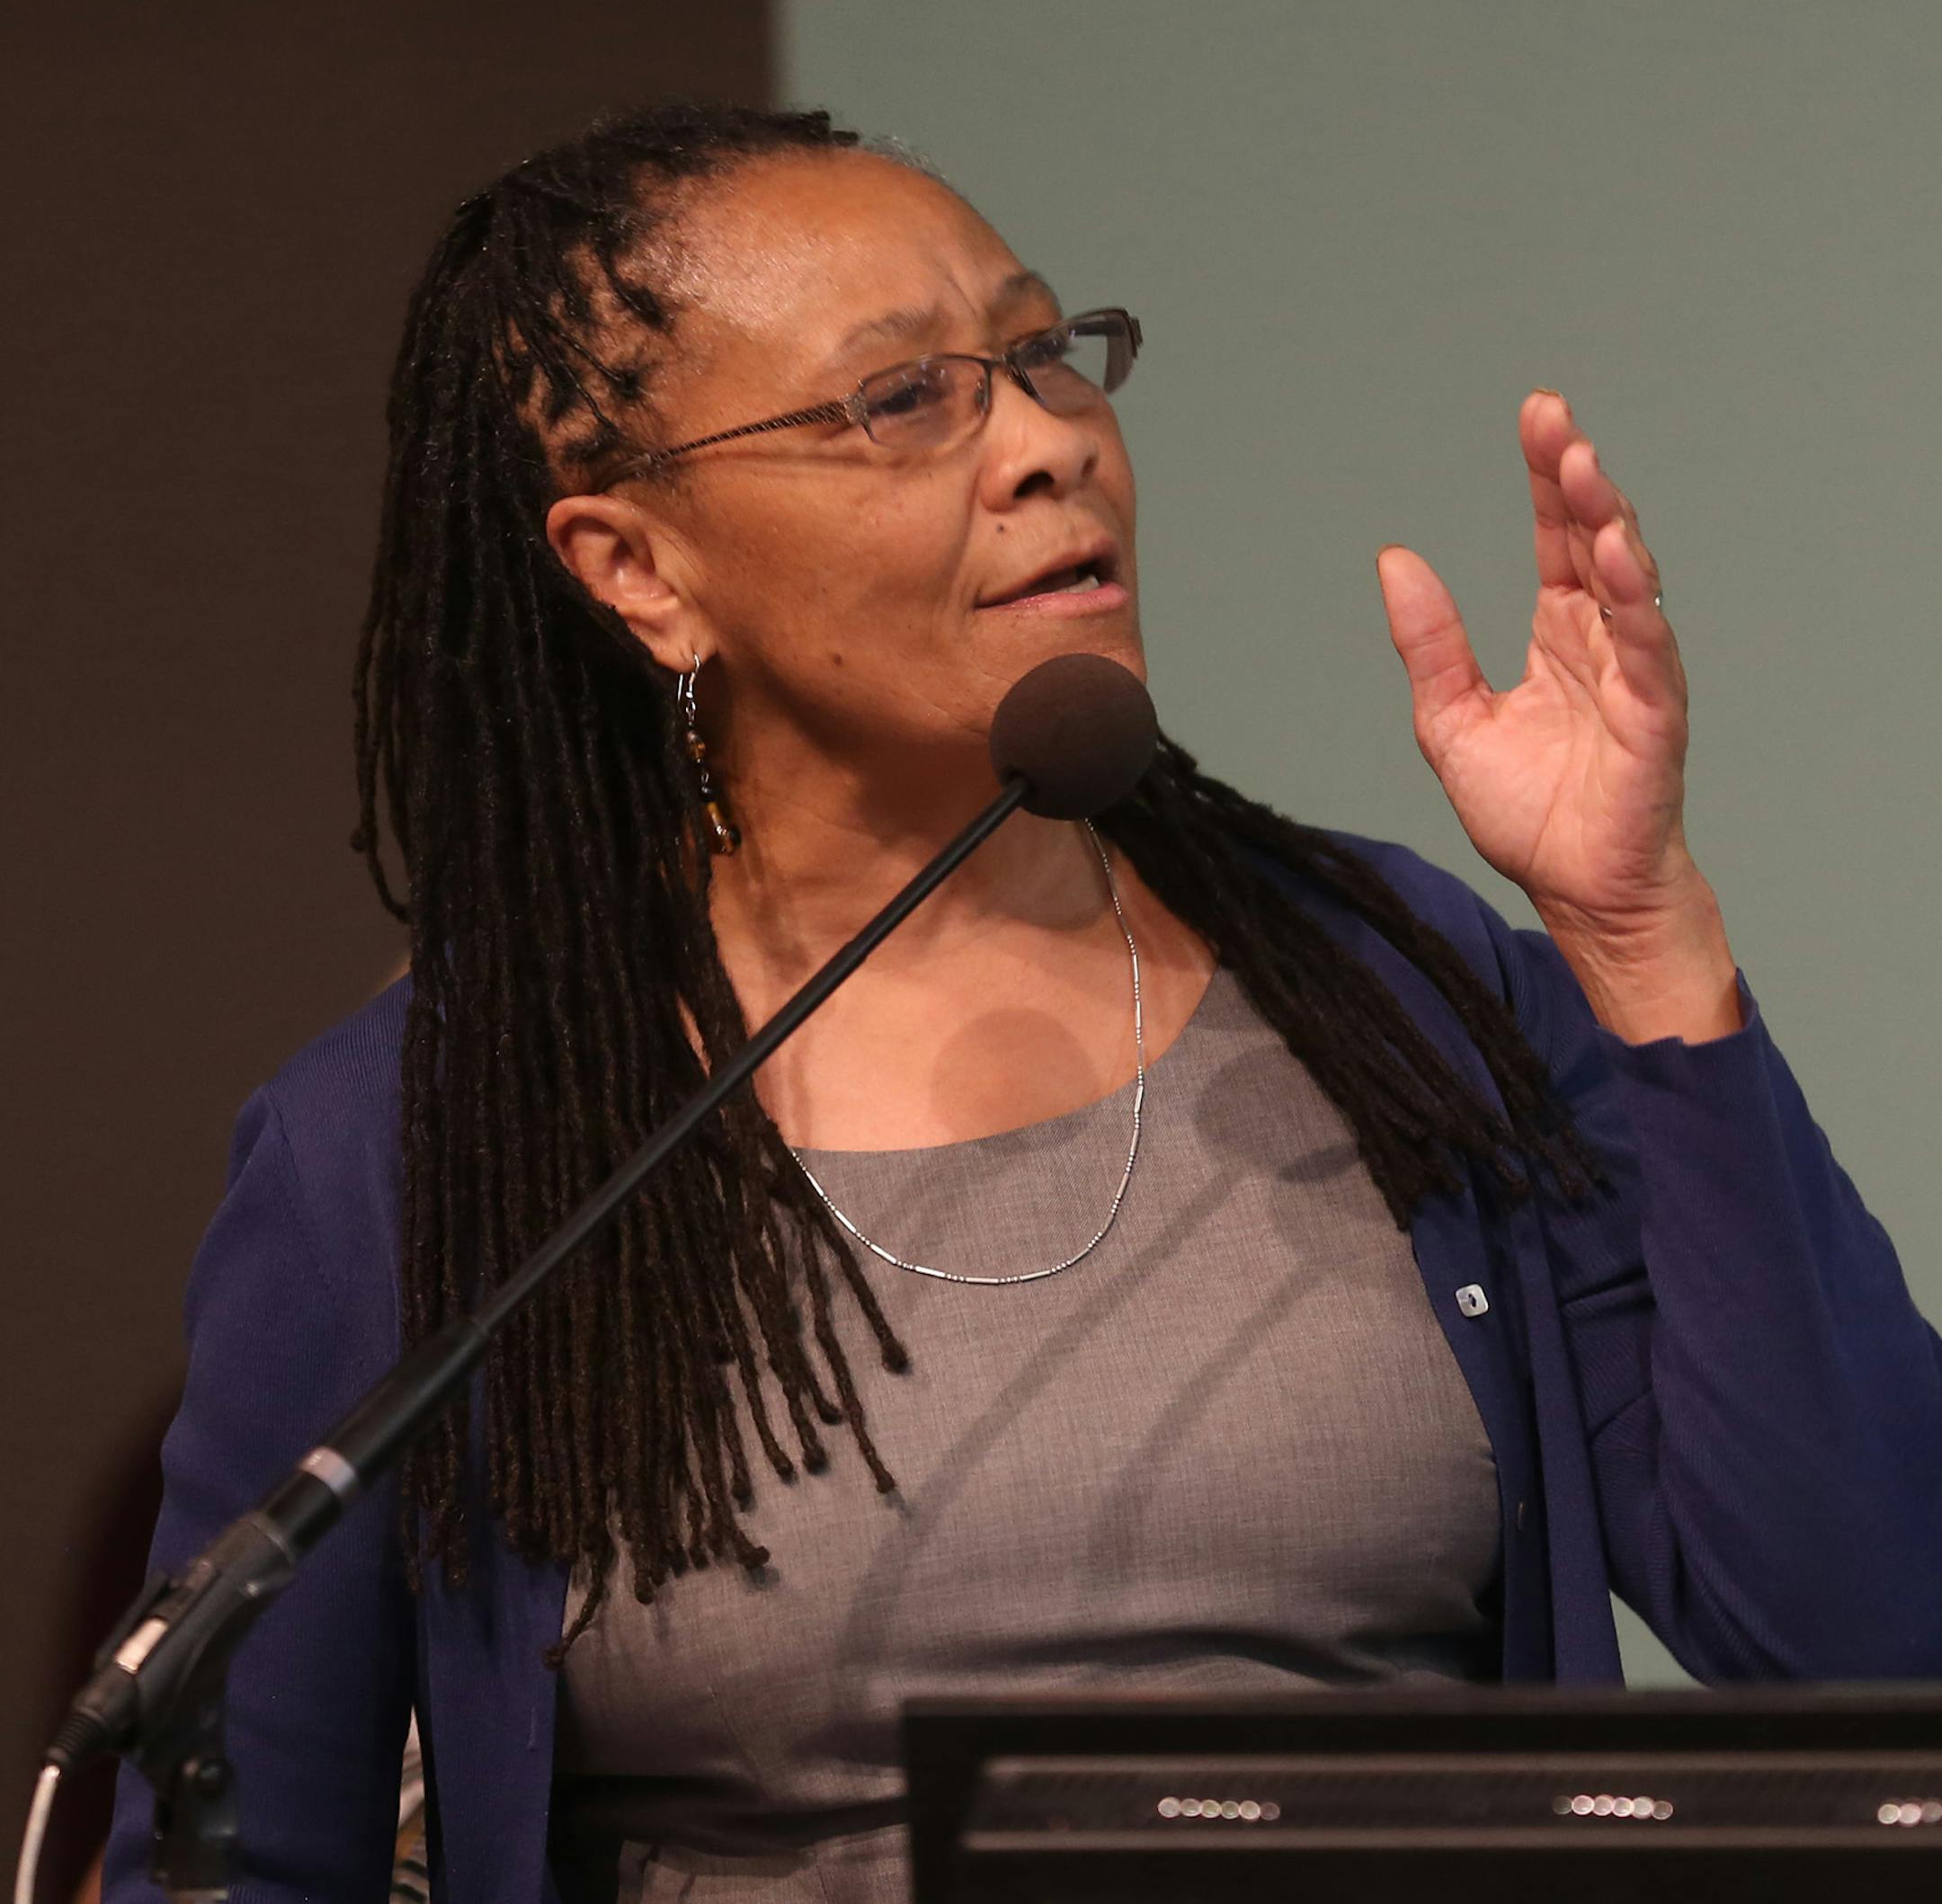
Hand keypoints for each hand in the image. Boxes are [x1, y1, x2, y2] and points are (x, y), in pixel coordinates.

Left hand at [1377, 389, 1740, 1041]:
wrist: (1573, 890)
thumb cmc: (1529, 814)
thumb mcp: (1451, 721)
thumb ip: (1430, 645)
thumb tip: (1395, 561)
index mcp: (1559, 634)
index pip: (1556, 537)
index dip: (1547, 477)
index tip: (1535, 415)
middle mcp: (1603, 640)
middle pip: (1595, 538)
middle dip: (1578, 478)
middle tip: (1555, 421)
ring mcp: (1636, 673)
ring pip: (1629, 580)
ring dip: (1607, 522)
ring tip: (1583, 470)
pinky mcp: (1655, 717)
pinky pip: (1649, 651)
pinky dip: (1636, 605)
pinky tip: (1618, 560)